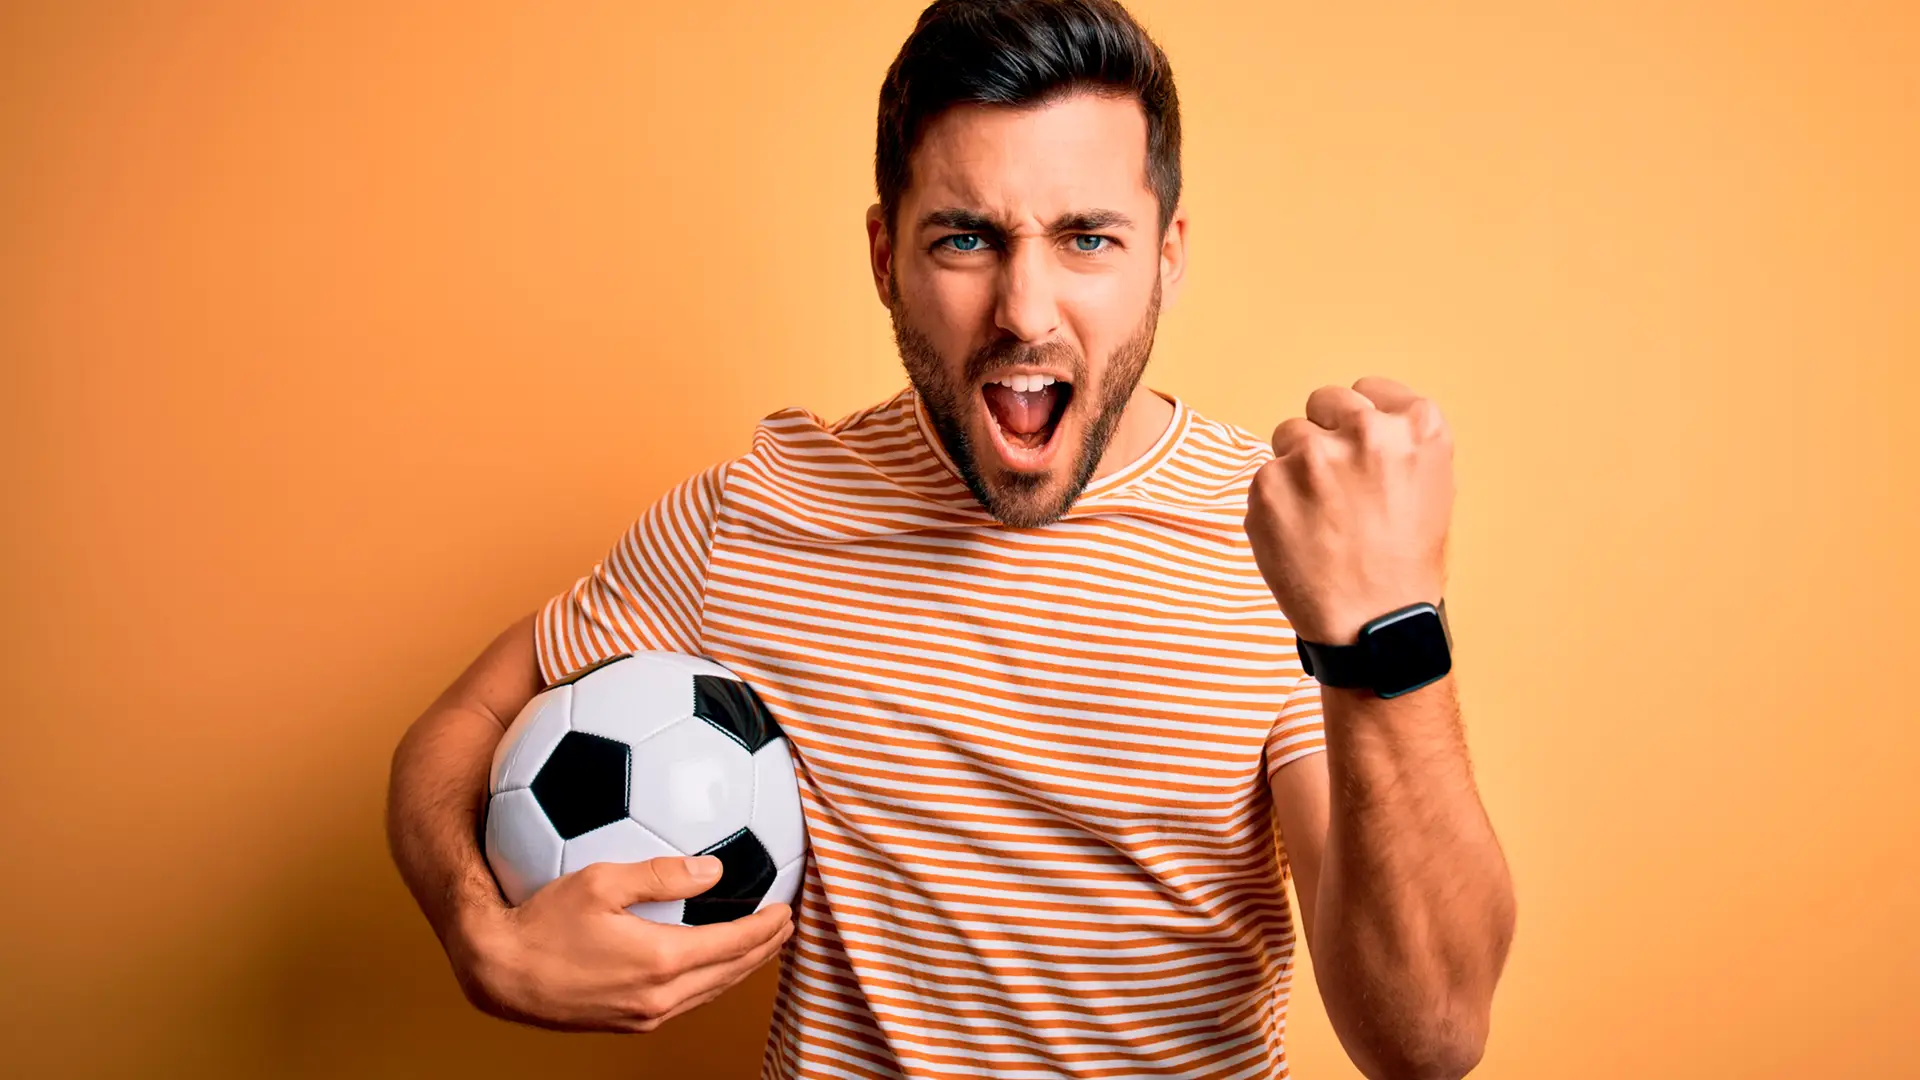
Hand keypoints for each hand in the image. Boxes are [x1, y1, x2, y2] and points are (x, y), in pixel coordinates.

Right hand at [449, 855, 793, 1033]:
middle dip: (764, 949)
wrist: (498, 973)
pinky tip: (708, 961)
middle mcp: (659, 997)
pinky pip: (685, 1001)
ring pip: (711, 992)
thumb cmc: (541, 920)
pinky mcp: (628, 1023)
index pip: (735, 944)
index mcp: (661, 962)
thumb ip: (661, 874)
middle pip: (731, 973)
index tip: (788, 908)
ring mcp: (644, 1016)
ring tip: (759, 944)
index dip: (767, 927)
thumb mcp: (600, 881)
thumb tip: (714, 869)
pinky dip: (710, 979)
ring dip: (740, 967)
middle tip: (785, 924)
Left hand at [1245, 376, 1453, 644]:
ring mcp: (1313, 456)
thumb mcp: (1433, 488)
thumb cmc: (1406, 563)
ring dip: (1297, 466)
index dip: (1361, 420)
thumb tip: (1364, 415)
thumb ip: (1399, 442)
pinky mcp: (1268, 484)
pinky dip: (1275, 502)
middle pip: (1325, 401)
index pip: (1369, 390)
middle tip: (1334, 483)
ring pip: (1289, 435)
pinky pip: (1264, 476)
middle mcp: (1367, 432)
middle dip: (1326, 433)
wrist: (1374, 625)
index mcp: (1418, 427)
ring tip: (1320, 515)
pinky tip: (1300, 535)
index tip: (1360, 449)